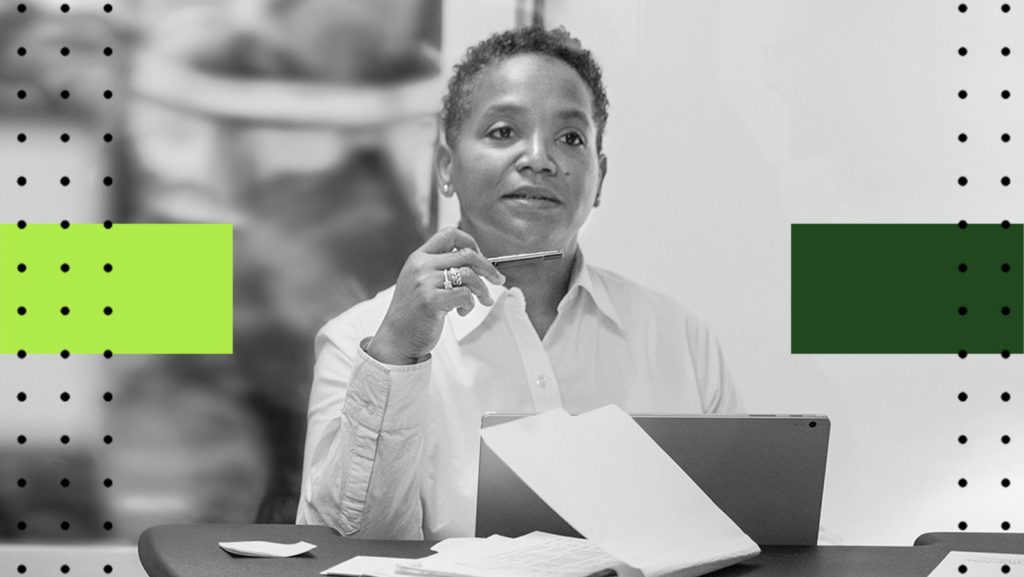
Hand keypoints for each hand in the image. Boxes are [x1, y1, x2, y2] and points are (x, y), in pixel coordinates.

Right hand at [367, 227, 505, 364]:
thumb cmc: (413, 312)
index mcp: (418, 257)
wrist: (396, 338)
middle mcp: (421, 266)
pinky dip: (470, 304)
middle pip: (466, 254)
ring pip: (470, 275)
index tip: (480, 256)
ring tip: (482, 301)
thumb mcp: (420, 281)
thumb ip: (439, 267)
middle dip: (488, 268)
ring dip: (482, 289)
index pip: (449, 234)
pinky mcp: (431, 301)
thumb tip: (476, 261)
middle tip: (497, 280)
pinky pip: (465, 295)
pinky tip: (462, 311)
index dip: (470, 242)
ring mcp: (425, 282)